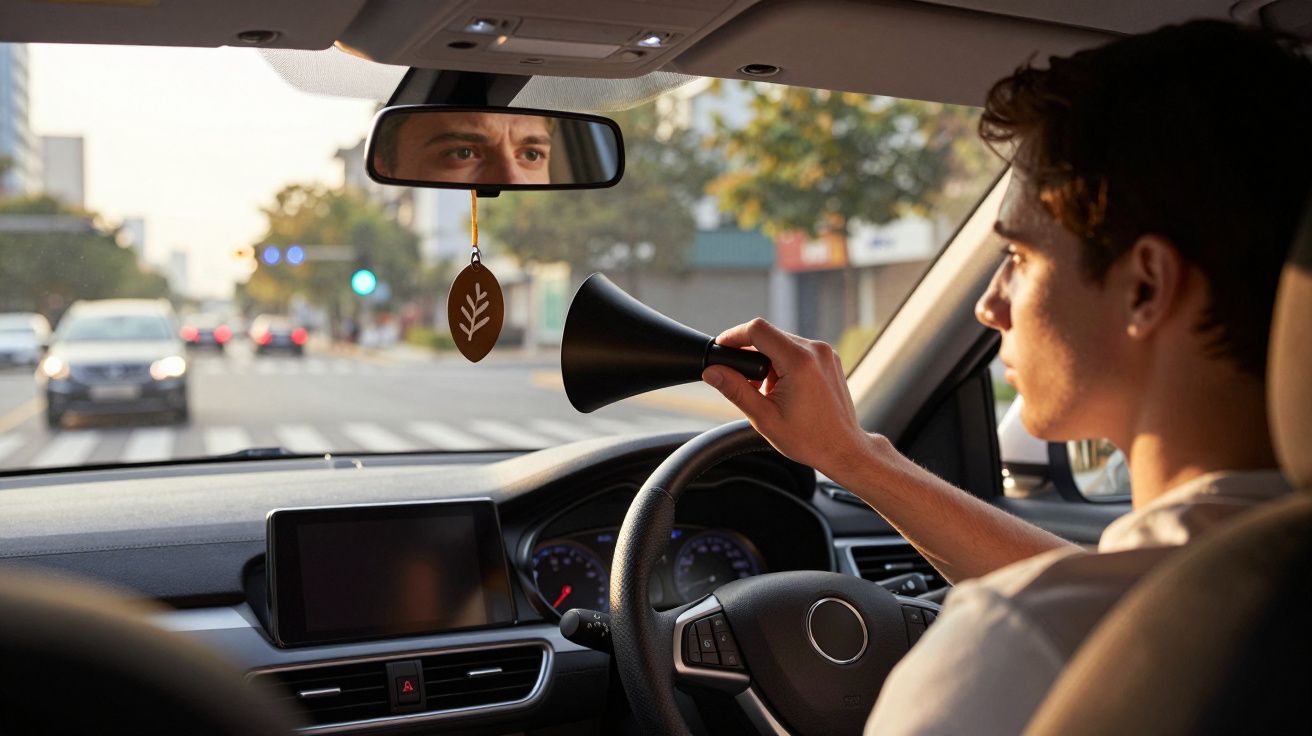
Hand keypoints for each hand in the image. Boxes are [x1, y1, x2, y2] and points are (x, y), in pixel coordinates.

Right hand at [702, 318, 872, 474]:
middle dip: (750, 353)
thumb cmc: (808, 439)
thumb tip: (712, 372)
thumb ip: (735, 390)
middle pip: (769, 335)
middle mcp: (815, 350)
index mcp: (799, 362)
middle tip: (742, 381)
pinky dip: (782, 362)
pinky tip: (781, 387)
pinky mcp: (828, 358)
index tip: (721, 348)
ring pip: (782, 341)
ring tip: (765, 390)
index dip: (734, 336)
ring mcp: (825, 352)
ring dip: (766, 360)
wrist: (843, 448)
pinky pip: (797, 349)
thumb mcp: (764, 417)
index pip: (757, 330)